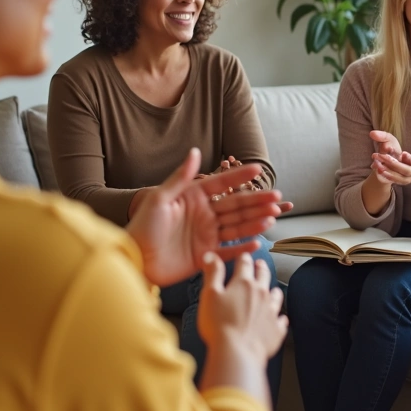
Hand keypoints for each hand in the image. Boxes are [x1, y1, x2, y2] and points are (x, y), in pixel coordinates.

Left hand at [125, 148, 284, 286]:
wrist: (134, 259)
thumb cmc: (142, 226)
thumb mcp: (160, 198)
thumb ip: (180, 177)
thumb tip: (195, 151)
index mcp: (193, 198)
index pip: (221, 184)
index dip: (239, 176)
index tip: (258, 168)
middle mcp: (204, 215)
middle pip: (235, 206)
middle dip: (257, 201)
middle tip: (276, 196)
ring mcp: (206, 235)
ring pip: (237, 226)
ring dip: (255, 221)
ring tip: (272, 216)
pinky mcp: (206, 255)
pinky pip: (229, 250)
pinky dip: (243, 247)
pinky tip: (257, 242)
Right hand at [197, 252, 287, 359]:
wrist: (237, 351)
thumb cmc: (219, 323)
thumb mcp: (209, 294)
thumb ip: (212, 273)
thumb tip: (211, 255)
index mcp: (244, 283)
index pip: (245, 264)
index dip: (244, 258)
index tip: (244, 254)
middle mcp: (261, 293)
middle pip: (263, 276)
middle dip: (261, 268)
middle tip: (260, 264)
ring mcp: (271, 311)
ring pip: (276, 296)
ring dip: (274, 291)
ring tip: (273, 290)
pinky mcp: (276, 329)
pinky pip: (281, 321)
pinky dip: (280, 319)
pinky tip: (281, 319)